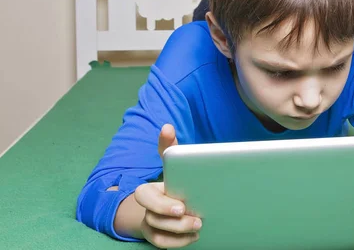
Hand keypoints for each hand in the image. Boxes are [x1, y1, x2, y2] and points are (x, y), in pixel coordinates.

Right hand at [134, 124, 201, 247]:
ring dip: (180, 232)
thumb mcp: (171, 164)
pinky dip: (179, 242)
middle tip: (197, 219)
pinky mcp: (157, 236)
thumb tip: (167, 126)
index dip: (161, 204)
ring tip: (199, 225)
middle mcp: (147, 209)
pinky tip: (195, 237)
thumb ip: (169, 147)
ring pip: (158, 232)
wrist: (167, 203)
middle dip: (174, 221)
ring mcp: (151, 224)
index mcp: (149, 191)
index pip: (144, 197)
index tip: (181, 206)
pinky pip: (163, 243)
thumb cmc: (173, 180)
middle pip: (153, 217)